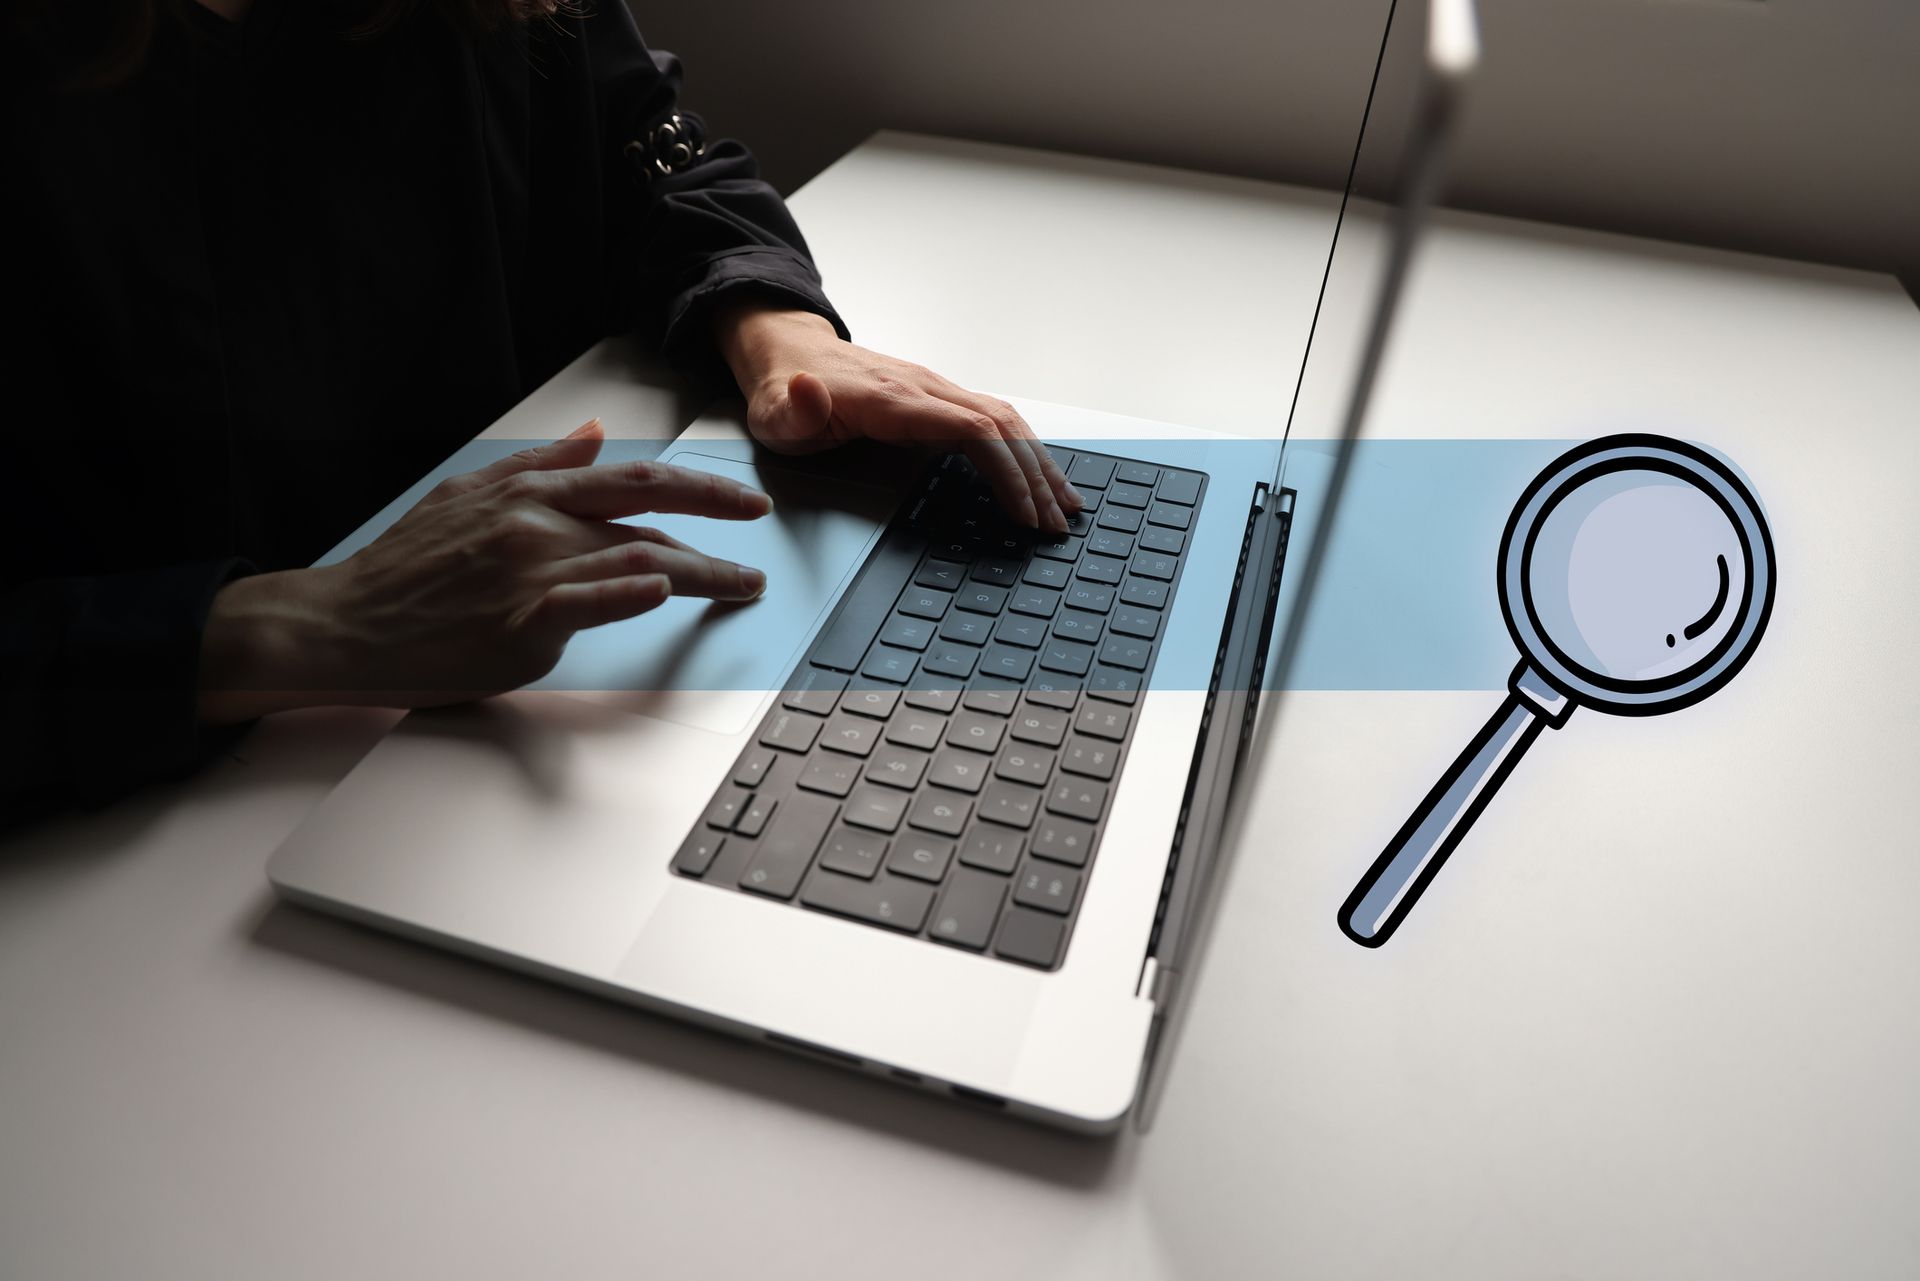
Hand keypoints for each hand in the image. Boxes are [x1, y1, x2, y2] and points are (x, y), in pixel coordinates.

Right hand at [197, 419, 770, 721]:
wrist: (343, 622)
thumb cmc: (406, 567)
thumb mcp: (466, 493)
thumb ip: (536, 466)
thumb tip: (593, 435)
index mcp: (529, 494)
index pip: (636, 481)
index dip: (701, 489)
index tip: (745, 504)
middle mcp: (536, 526)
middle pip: (649, 519)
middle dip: (718, 531)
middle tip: (759, 554)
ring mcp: (528, 573)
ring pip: (634, 560)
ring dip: (701, 573)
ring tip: (741, 585)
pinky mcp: (516, 624)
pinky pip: (583, 603)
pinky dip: (625, 592)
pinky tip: (660, 590)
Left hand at [714, 300, 1083, 533]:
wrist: (787, 350)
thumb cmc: (782, 392)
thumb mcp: (772, 410)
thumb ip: (792, 409)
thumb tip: (806, 391)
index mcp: (893, 398)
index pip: (971, 430)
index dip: (1006, 470)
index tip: (1025, 512)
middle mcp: (925, 388)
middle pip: (1002, 427)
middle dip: (1035, 478)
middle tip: (1056, 525)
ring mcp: (936, 390)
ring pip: (1005, 421)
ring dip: (1039, 463)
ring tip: (1065, 505)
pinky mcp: (939, 398)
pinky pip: (993, 421)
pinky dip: (1024, 450)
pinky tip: (1039, 476)